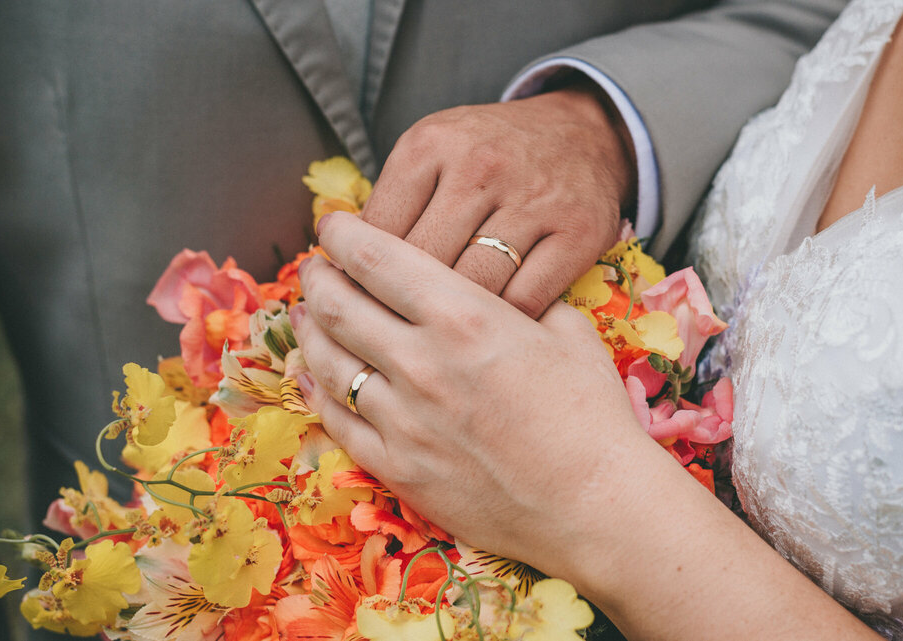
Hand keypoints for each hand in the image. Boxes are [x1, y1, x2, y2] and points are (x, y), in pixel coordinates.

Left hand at [291, 212, 650, 571]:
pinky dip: (316, 392)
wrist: (595, 505)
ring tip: (306, 314)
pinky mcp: (398, 467)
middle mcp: (421, 362)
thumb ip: (523, 300)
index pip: (377, 259)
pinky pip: (337, 422)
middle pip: (339, 305)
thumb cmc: (591, 416)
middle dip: (318, 276)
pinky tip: (310, 376)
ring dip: (309, 330)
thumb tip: (501, 287)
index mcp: (464, 317)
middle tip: (315, 266)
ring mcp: (402, 419)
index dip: (344, 235)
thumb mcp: (568, 333)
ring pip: (327, 361)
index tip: (333, 224)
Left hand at [361, 79, 636, 318]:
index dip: (357, 279)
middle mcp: (479, 168)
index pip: (376, 234)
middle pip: (419, 265)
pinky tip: (492, 330)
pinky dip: (504, 320)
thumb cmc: (492, 155)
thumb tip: (343, 272)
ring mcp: (532, 201)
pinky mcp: (578, 233)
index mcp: (430, 145)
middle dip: (401, 307)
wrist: (586, 131)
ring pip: (472, 286)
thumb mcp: (434, 151)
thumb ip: (393, 204)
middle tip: (391, 336)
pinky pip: (525, 299)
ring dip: (453, 322)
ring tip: (432, 343)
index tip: (355, 304)